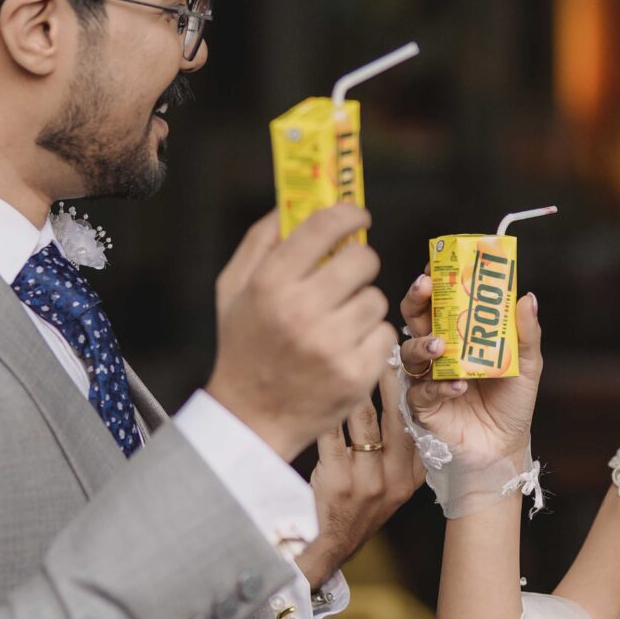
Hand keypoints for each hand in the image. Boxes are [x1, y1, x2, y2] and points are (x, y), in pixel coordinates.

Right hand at [207, 204, 390, 460]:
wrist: (252, 417)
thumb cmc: (244, 345)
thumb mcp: (234, 289)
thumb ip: (260, 240)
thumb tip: (291, 201)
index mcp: (270, 284)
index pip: (323, 227)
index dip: (348, 213)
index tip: (358, 215)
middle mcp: (301, 311)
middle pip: (362, 260)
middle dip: (359, 262)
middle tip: (349, 274)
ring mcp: (332, 345)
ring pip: (376, 299)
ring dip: (362, 306)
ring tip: (338, 323)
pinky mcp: (356, 373)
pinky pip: (385, 334)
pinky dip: (371, 339)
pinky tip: (346, 349)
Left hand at [303, 371, 423, 588]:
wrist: (325, 550)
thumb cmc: (354, 510)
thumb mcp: (390, 487)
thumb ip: (400, 452)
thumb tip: (403, 399)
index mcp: (413, 477)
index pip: (420, 425)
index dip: (416, 389)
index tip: (411, 360)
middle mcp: (396, 479)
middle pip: (399, 416)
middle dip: (391, 377)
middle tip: (384, 346)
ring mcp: (368, 482)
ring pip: (363, 419)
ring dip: (354, 386)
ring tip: (346, 357)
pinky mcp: (338, 482)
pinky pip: (332, 433)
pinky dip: (324, 410)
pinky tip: (317, 388)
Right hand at [396, 270, 541, 466]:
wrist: (504, 447)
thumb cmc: (511, 404)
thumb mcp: (527, 364)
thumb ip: (525, 333)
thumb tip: (527, 297)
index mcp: (459, 336)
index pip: (441, 301)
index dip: (435, 281)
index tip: (437, 265)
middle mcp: (439, 353)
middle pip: (415, 318)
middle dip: (416, 300)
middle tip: (425, 288)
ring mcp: (427, 377)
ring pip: (409, 352)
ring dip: (422, 344)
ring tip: (440, 345)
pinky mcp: (423, 406)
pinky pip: (422, 391)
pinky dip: (440, 387)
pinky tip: (458, 387)